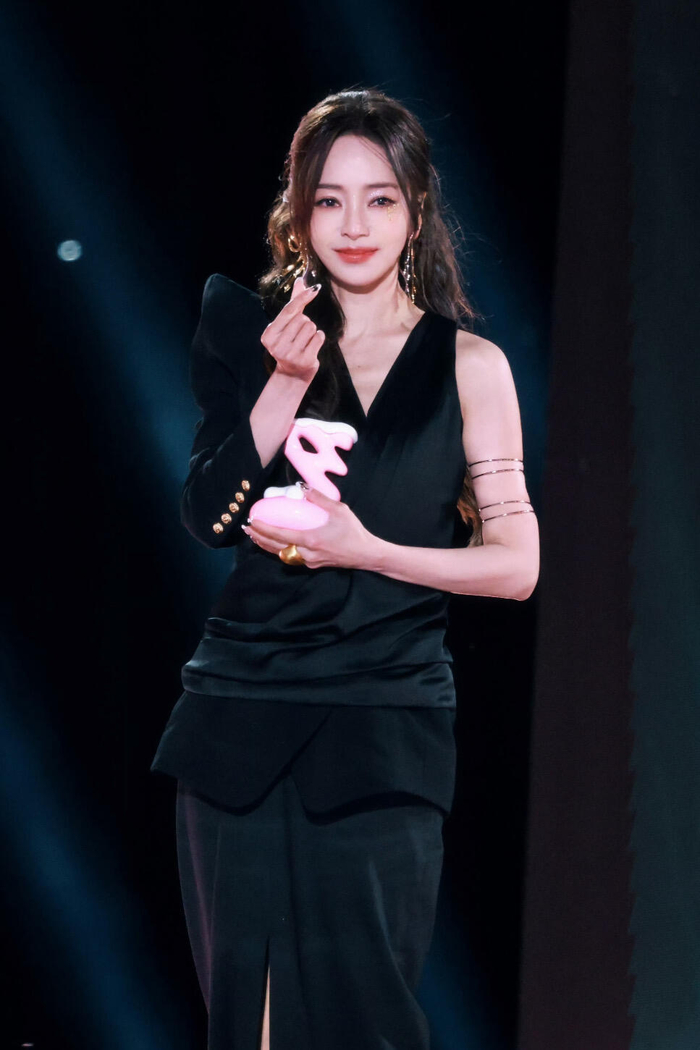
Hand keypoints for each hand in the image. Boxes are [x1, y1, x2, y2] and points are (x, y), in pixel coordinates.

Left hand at [242, 489, 379, 570]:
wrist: (366, 554)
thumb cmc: (354, 532)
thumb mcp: (339, 510)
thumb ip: (319, 498)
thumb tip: (303, 487)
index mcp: (310, 540)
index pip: (280, 535)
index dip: (263, 529)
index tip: (252, 521)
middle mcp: (306, 553)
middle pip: (275, 547)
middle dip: (259, 538)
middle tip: (247, 528)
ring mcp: (309, 561)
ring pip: (281, 554)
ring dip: (266, 545)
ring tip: (255, 536)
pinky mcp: (313, 565)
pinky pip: (291, 558)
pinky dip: (279, 550)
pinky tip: (275, 544)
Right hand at [260, 276, 325, 382]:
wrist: (293, 374)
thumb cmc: (290, 344)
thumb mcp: (287, 325)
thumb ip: (293, 303)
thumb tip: (300, 280)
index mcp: (269, 335)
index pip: (289, 311)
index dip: (302, 298)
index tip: (315, 289)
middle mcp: (277, 345)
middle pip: (302, 318)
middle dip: (305, 322)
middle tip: (299, 336)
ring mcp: (291, 355)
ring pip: (312, 327)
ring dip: (312, 331)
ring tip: (304, 342)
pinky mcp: (305, 361)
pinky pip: (319, 337)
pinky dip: (319, 338)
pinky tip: (312, 346)